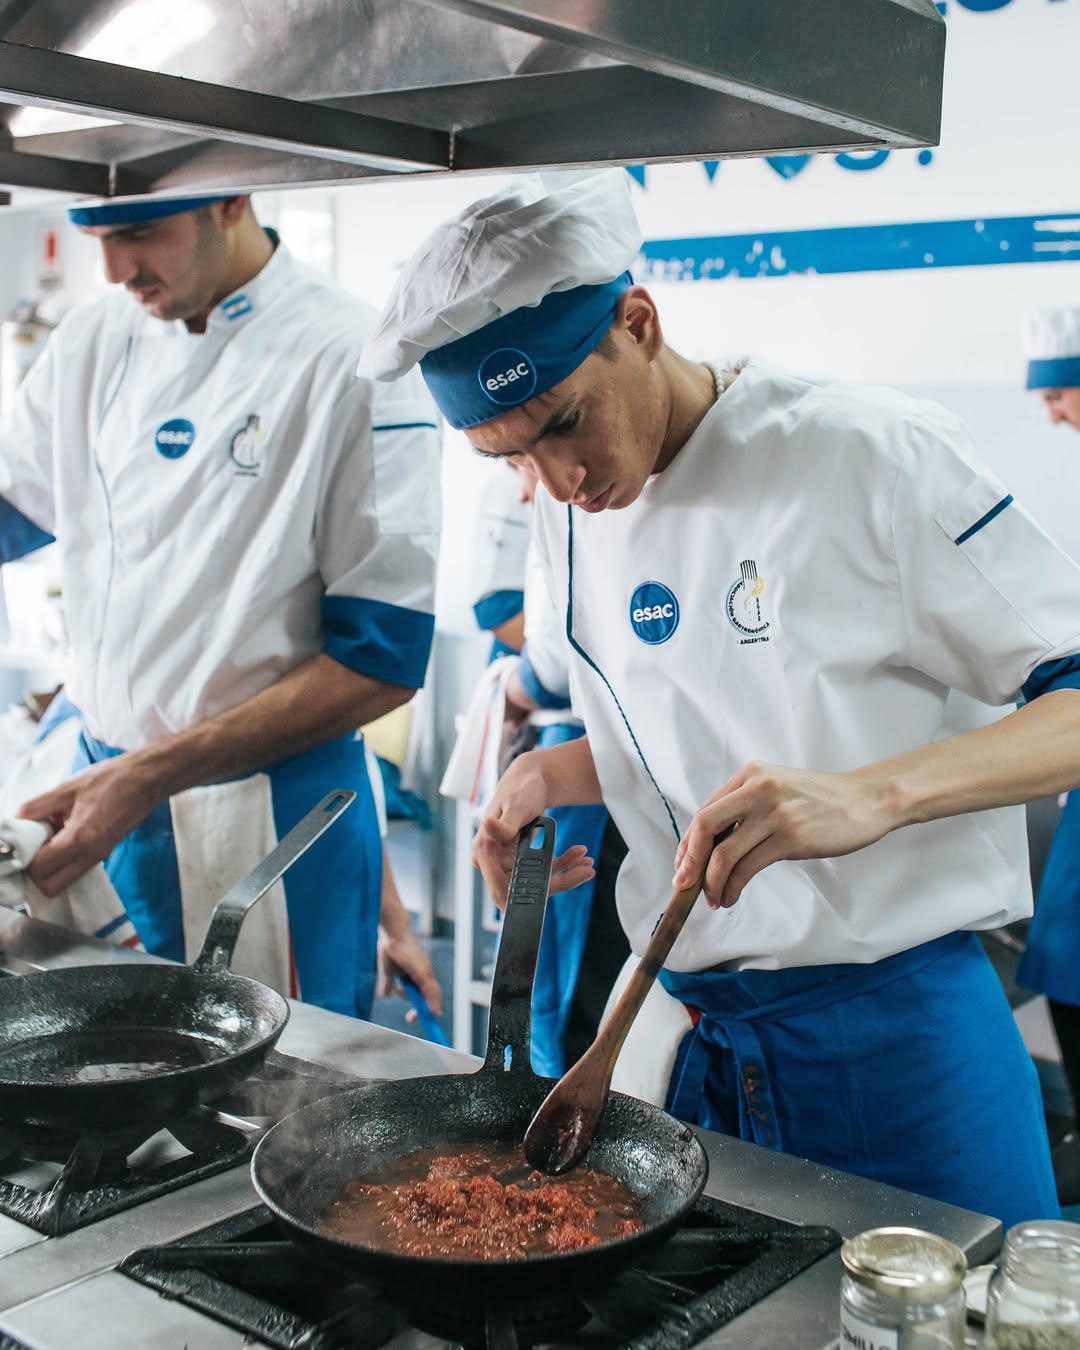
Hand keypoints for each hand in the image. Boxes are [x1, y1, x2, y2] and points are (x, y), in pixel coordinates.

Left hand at [18, 755, 160, 895]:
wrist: (146, 779)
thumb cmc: (111, 780)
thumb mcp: (67, 788)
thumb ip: (36, 807)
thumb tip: (15, 822)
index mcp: (80, 839)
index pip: (39, 869)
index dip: (25, 856)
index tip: (23, 838)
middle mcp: (91, 855)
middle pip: (51, 887)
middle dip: (35, 871)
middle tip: (33, 843)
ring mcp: (99, 856)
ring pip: (63, 879)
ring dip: (50, 864)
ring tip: (50, 834)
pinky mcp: (104, 851)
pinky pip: (76, 866)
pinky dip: (64, 856)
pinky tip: (65, 830)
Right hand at [377, 925, 443, 1018]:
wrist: (391, 933)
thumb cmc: (389, 947)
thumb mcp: (388, 971)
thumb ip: (388, 984)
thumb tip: (386, 996)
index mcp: (418, 971)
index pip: (425, 991)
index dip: (424, 1004)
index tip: (416, 1015)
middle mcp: (425, 971)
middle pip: (431, 995)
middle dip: (426, 1010)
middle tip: (413, 1019)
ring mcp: (425, 970)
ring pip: (433, 994)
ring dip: (429, 1009)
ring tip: (423, 1018)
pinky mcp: (422, 971)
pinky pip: (429, 990)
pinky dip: (432, 1003)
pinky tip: (432, 1012)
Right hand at [472, 754, 594, 909]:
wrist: (531, 778)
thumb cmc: (520, 788)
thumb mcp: (515, 805)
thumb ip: (505, 823)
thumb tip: (488, 827)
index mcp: (485, 852)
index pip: (500, 890)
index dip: (519, 901)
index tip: (544, 903)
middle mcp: (494, 861)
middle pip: (524, 888)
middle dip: (556, 884)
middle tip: (585, 871)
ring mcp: (510, 861)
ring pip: (538, 881)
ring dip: (566, 875)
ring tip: (588, 865)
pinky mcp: (524, 858)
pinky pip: (545, 869)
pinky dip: (565, 864)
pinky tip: (580, 853)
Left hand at [672, 761, 892, 908]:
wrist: (865, 801)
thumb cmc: (818, 801)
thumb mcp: (777, 788)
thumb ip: (744, 808)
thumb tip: (708, 848)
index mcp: (749, 774)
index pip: (705, 812)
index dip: (688, 844)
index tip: (683, 867)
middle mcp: (758, 788)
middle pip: (705, 827)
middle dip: (689, 861)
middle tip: (684, 886)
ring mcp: (775, 813)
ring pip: (725, 854)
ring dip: (713, 883)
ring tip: (714, 899)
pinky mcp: (792, 837)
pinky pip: (749, 867)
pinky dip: (733, 886)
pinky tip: (732, 896)